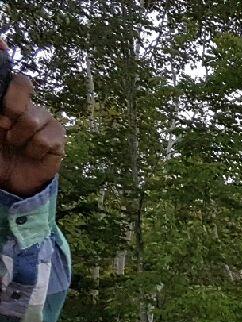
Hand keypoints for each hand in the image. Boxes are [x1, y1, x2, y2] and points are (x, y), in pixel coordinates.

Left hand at [0, 42, 65, 197]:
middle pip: (23, 84)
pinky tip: (32, 154)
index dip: (4, 52)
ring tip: (15, 145)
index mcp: (10, 100)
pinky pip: (47, 138)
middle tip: (3, 126)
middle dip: (10, 106)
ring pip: (32, 118)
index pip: (12, 75)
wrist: (10, 182)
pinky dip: (34, 150)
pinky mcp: (59, 139)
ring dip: (18, 137)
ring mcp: (46, 120)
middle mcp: (29, 104)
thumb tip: (1, 96)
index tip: (1, 43)